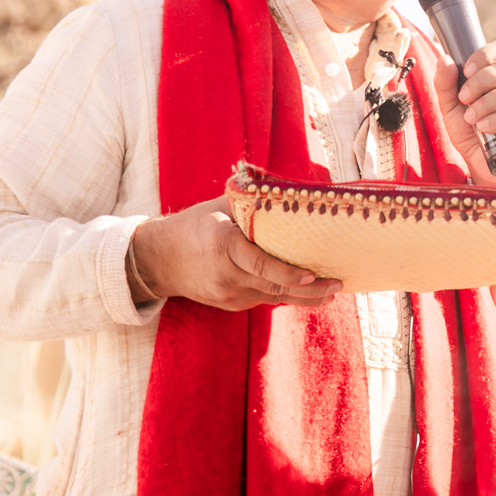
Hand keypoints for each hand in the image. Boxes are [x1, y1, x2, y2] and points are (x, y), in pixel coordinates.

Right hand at [129, 193, 340, 310]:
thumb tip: (288, 190)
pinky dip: (285, 294)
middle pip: (274, 287)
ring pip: (273, 297)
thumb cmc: (194, 225)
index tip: (312, 275)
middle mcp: (227, 275)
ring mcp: (228, 295)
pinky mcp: (230, 305)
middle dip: (310, 289)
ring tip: (332, 291)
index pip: (261, 265)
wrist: (157, 260)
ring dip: (304, 296)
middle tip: (338, 285)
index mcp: (224, 246)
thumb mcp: (219, 207)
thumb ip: (251, 203)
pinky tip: (307, 290)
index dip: (288, 273)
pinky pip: (262, 298)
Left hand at [433, 40, 495, 186]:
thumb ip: (445, 84)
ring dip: (485, 104)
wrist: (487, 169)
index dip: (483, 57)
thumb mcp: (451, 109)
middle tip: (464, 99)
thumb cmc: (473, 135)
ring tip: (472, 118)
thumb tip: (445, 58)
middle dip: (479, 83)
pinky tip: (484, 127)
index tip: (466, 72)